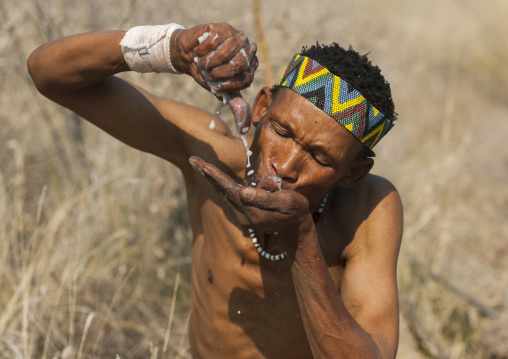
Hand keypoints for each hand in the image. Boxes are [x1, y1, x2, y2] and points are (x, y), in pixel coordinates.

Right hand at [172, 23, 257, 133]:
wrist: (188, 56)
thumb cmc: (207, 74)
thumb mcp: (222, 90)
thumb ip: (236, 105)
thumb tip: (244, 129)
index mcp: (252, 64)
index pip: (245, 78)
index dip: (227, 84)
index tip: (216, 84)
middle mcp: (248, 47)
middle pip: (239, 64)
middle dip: (219, 73)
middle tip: (208, 74)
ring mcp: (236, 34)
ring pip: (226, 52)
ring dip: (209, 62)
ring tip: (203, 62)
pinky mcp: (221, 27)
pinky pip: (213, 42)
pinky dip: (202, 51)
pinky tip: (200, 51)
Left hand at [188, 156, 314, 243]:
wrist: (296, 231)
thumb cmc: (295, 212)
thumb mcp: (286, 203)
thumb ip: (264, 198)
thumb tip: (243, 192)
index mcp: (251, 210)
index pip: (230, 190)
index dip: (217, 176)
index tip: (204, 165)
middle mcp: (242, 215)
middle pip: (221, 191)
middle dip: (207, 174)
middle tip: (193, 159)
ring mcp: (242, 216)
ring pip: (223, 194)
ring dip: (211, 179)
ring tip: (199, 164)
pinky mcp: (243, 215)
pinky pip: (228, 197)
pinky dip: (219, 185)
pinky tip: (213, 177)